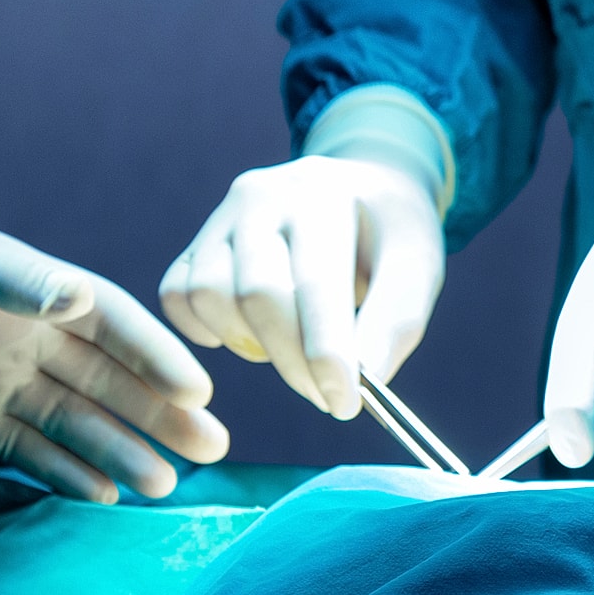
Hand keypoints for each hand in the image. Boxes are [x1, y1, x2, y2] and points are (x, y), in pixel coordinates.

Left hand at [0, 195, 228, 502]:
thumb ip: (4, 277)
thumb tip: (76, 299)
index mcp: (26, 285)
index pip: (108, 322)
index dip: (156, 354)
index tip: (200, 389)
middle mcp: (23, 331)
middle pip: (107, 377)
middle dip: (160, 410)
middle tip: (214, 447)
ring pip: (74, 420)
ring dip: (121, 448)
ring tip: (167, 484)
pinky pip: (23, 448)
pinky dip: (63, 471)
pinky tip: (103, 495)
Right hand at [158, 155, 444, 419]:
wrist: (358, 191)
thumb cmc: (388, 235)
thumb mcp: (418, 265)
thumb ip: (397, 320)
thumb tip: (368, 378)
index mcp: (324, 194)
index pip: (315, 281)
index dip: (326, 351)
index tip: (344, 404)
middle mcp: (263, 195)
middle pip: (257, 293)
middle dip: (293, 361)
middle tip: (328, 397)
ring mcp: (222, 216)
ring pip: (207, 294)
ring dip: (250, 344)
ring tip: (293, 350)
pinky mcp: (197, 241)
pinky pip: (176, 295)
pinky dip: (204, 329)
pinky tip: (250, 336)